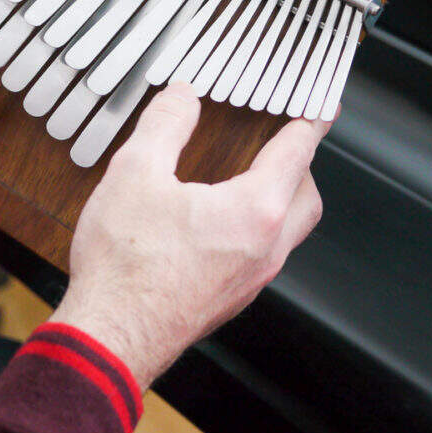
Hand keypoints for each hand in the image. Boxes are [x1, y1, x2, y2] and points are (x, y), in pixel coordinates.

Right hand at [50, 82, 330, 390]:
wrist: (110, 336)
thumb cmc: (125, 264)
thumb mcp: (135, 171)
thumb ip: (165, 124)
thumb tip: (182, 97)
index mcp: (254, 211)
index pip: (296, 154)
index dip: (309, 123)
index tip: (321, 109)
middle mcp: (264, 248)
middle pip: (306, 198)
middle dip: (301, 165)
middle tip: (287, 143)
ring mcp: (249, 280)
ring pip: (286, 232)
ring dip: (280, 199)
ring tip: (250, 179)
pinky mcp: (228, 299)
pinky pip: (260, 255)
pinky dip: (255, 228)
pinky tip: (216, 223)